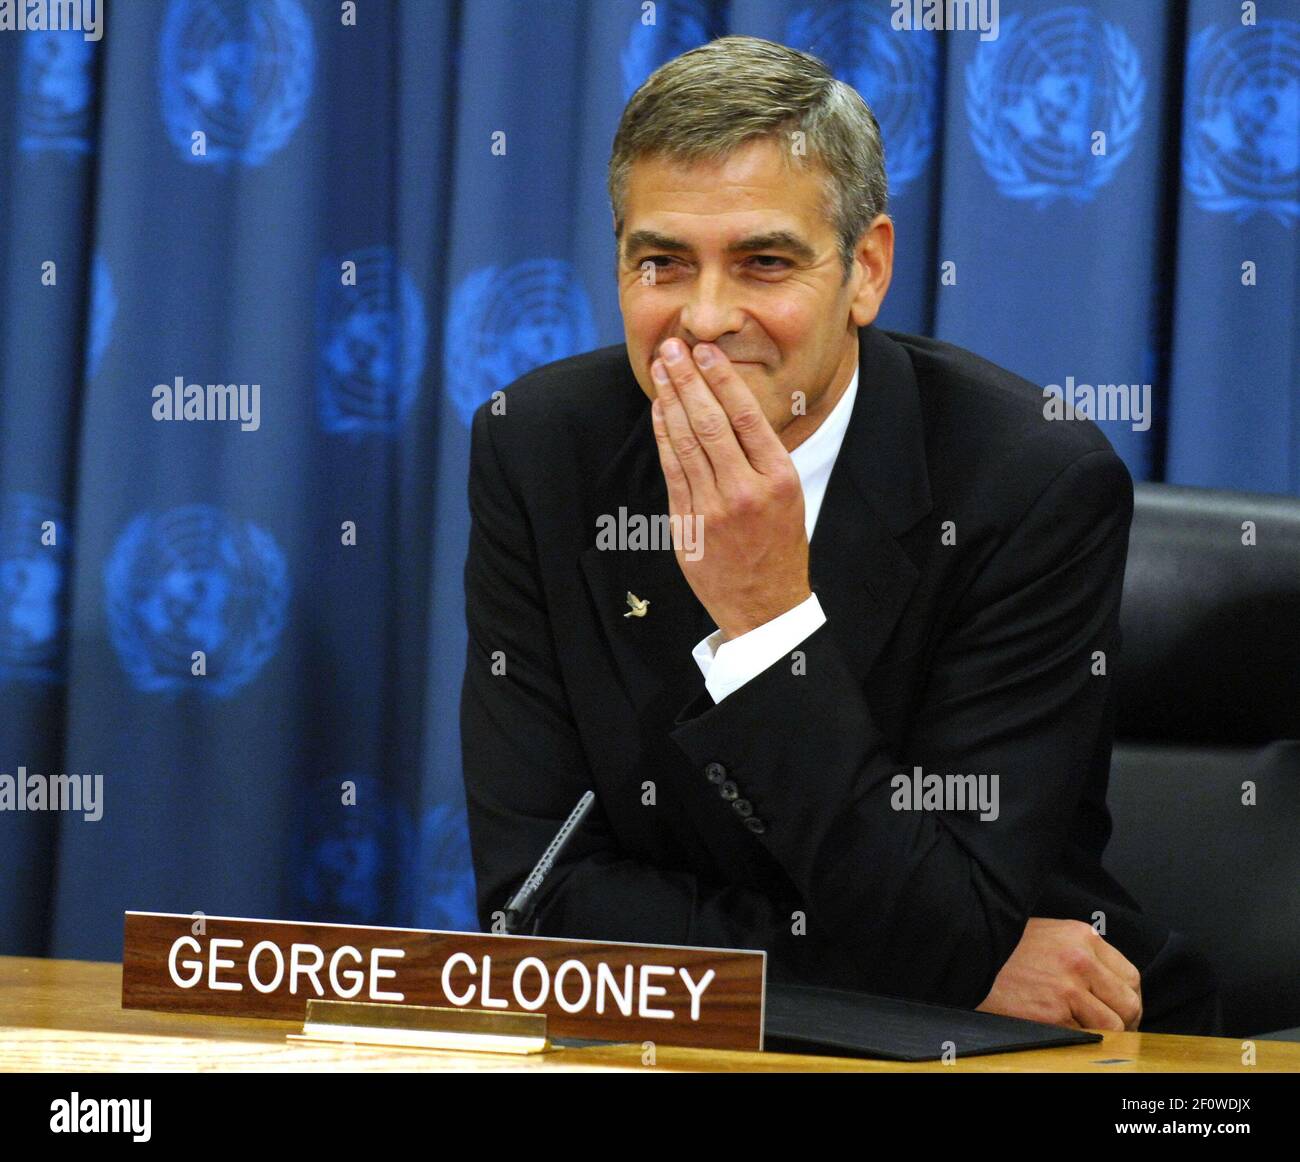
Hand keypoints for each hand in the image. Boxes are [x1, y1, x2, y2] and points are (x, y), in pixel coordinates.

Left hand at [649, 338, 809, 639]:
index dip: (722, 379)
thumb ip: (761, 455)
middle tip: (672, 348)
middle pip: (710, 423)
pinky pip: (672, 471)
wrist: (766, 606)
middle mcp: (746, 491)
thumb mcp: (789, 496)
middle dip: (688, 380)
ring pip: (686, 442)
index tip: (705, 351)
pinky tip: (659, 410)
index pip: (745, 416)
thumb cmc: (779, 545)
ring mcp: (713, 510)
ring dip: (670, 400)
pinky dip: (663, 436)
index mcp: (779, 479)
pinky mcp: (687, 526)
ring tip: (660, 369)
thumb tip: (729, 403)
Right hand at [976, 917, 1142, 1031]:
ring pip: (1113, 1026)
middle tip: (1109, 1029)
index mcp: (1083, 936)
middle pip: (1128, 1003)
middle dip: (1123, 1021)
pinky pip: (1085, 1037)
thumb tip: (1107, 985)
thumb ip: (1081, 952)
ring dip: (1102, 1034)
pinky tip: (1061, 1029)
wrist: (969, 953)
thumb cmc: (1005, 946)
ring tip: (1083, 1030)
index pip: (1129, 976)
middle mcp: (1080, 960)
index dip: (1126, 999)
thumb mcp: (1050, 935)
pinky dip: (1078, 1039)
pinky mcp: (1051, 1013)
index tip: (1117, 1010)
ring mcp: (1067, 988)